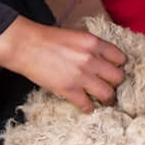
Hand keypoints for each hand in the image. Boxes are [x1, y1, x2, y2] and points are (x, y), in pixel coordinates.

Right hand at [0, 19, 126, 112]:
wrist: (25, 45)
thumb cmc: (46, 39)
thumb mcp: (75, 36)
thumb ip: (90, 47)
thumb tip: (100, 59)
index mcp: (93, 43)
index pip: (120, 58)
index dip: (117, 65)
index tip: (113, 69)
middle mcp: (91, 59)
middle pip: (118, 77)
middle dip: (114, 83)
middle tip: (108, 85)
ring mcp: (81, 76)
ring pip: (108, 94)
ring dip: (107, 98)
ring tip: (103, 100)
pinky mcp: (69, 90)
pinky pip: (88, 105)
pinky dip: (89, 108)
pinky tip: (86, 107)